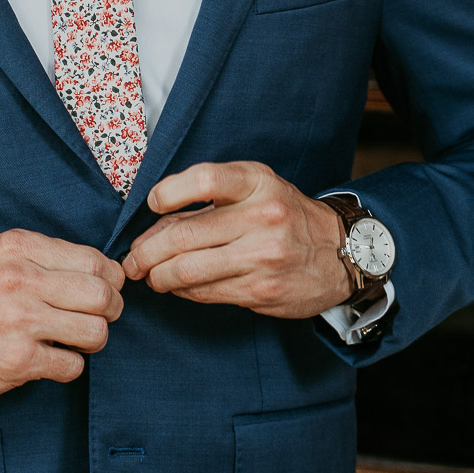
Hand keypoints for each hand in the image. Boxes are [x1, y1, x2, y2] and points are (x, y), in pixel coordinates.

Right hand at [0, 228, 124, 400]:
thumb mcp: (2, 259)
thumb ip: (47, 257)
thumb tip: (106, 270)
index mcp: (19, 248)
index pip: (94, 260)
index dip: (110, 280)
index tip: (105, 290)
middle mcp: (19, 280)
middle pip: (102, 295)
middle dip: (110, 311)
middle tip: (98, 318)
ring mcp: (19, 320)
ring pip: (96, 331)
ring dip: (92, 341)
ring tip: (73, 340)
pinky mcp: (18, 359)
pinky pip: (74, 365)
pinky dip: (69, 366)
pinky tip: (50, 358)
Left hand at [122, 161, 351, 316]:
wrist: (341, 252)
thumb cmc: (284, 214)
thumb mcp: (254, 190)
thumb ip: (206, 204)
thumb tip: (152, 229)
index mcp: (257, 182)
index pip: (204, 180)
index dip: (169, 193)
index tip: (153, 204)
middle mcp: (262, 217)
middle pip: (185, 235)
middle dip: (147, 251)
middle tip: (132, 259)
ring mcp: (263, 257)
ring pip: (189, 270)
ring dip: (158, 276)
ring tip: (149, 275)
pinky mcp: (262, 290)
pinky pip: (206, 293)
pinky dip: (182, 291)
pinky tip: (176, 286)